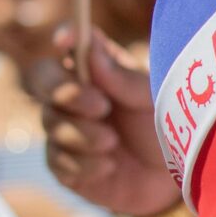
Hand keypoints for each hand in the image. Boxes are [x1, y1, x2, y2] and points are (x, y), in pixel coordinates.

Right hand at [33, 27, 179, 216]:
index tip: (67, 40)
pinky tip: (108, 166)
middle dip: (65, 91)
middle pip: (41, 76)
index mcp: (99, 67)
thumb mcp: (156, 102)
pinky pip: (55, 159)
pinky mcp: (62, 162)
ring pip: (50, 122)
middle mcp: (74, 92)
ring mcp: (65, 127)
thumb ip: (125, 78)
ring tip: (112, 142)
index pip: (72, 41)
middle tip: (101, 107)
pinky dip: (83, 163)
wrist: (174, 180)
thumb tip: (90, 49)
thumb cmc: (169, 130)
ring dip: (82, 134)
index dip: (66, 35)